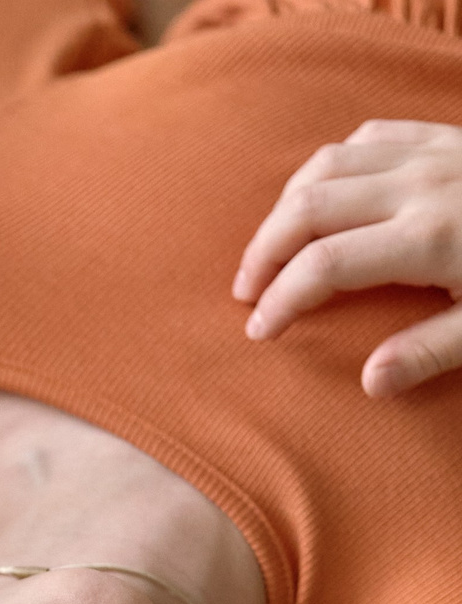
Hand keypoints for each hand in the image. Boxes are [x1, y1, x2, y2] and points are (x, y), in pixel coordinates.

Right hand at [233, 120, 461, 396]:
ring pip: (327, 164)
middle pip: (309, 206)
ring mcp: (431, 153)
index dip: (282, 300)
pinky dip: (329, 166)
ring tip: (268, 249)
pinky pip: (368, 137)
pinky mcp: (443, 137)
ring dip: (285, 207)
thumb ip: (431, 352)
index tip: (260, 332)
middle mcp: (420, 185)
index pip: (325, 265)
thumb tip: (368, 382)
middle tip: (245, 293)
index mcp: (428, 238)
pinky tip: (319, 199)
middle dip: (263, 250)